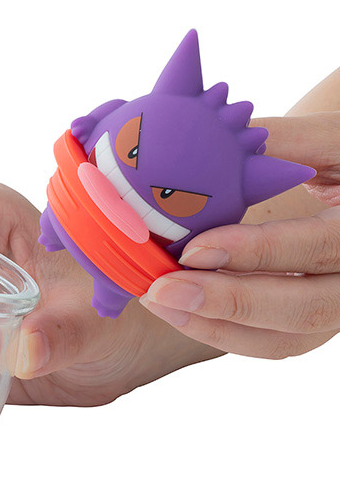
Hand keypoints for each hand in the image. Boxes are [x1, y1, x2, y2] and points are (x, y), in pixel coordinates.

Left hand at [140, 112, 339, 358]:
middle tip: (162, 291)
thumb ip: (283, 143)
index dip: (255, 252)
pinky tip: (180, 310)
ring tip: (160, 302)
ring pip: (286, 339)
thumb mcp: (331, 141)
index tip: (191, 250)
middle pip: (303, 309)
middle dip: (226, 303)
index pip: (319, 246)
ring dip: (216, 326)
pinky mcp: (319, 321)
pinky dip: (224, 331)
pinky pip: (274, 342)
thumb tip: (211, 141)